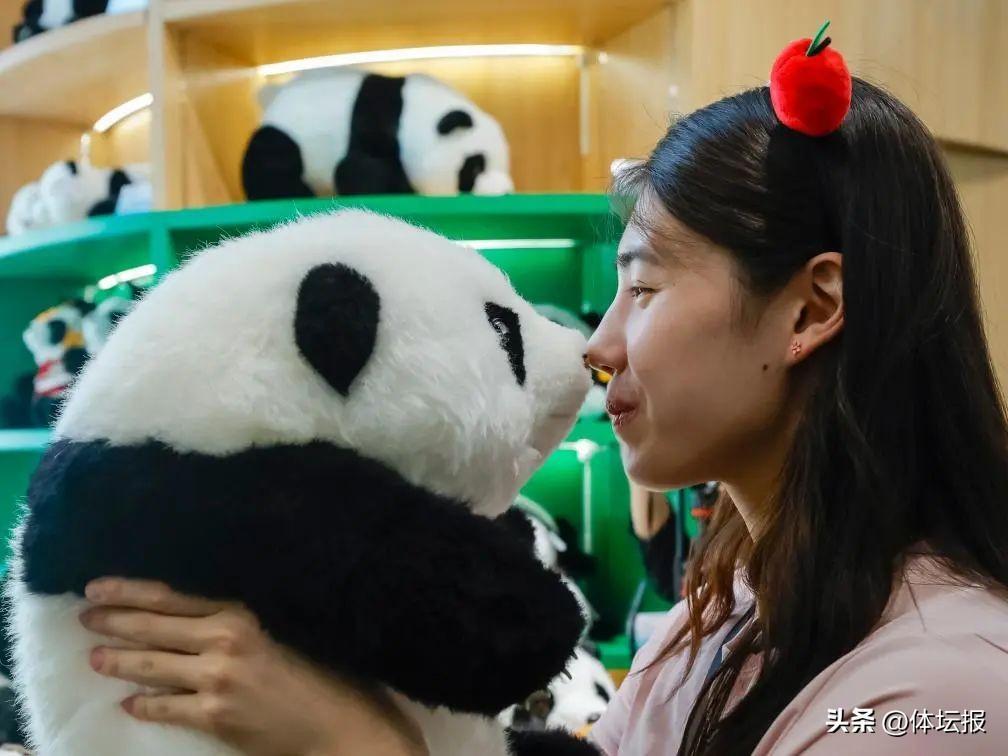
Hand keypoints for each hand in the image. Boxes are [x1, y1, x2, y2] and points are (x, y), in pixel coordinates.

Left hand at [79, 577, 426, 755]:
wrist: (341, 723)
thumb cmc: (325, 670)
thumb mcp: (287, 626)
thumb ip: (245, 617)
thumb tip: (203, 609)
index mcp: (243, 611)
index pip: (173, 596)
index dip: (131, 590)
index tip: (100, 585)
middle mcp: (224, 639)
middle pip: (154, 626)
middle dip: (114, 620)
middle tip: (85, 615)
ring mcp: (215, 679)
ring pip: (152, 666)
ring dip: (119, 660)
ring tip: (96, 657)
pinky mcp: (214, 716)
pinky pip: (166, 707)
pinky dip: (144, 703)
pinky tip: (129, 702)